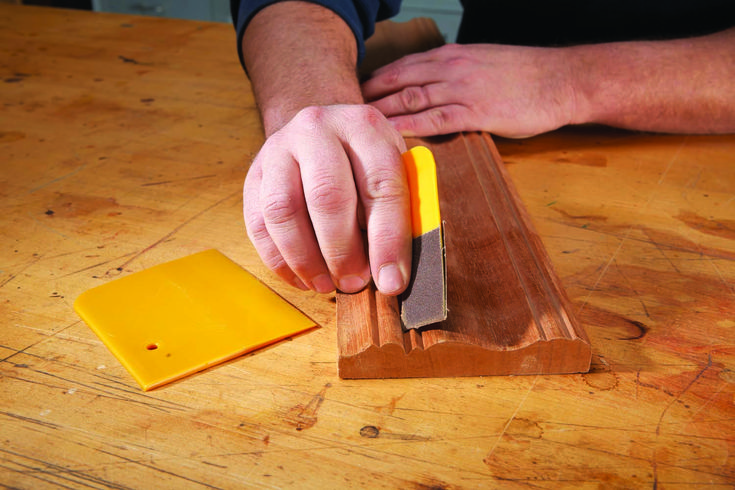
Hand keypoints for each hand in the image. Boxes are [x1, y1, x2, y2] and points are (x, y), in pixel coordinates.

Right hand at [243, 104, 411, 294]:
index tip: (391, 281)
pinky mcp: (255, 173)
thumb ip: (400, 213)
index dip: (388, 240)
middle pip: (327, 196)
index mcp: (364, 126)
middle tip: (354, 283)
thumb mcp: (395, 170)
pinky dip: (278, 260)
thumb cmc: (365, 161)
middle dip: (342, 251)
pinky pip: (258, 223)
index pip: (380, 185)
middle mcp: (317, 129)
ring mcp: (279, 148)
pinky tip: (301, 278)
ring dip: (305, 259)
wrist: (321, 130)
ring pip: (283, 210)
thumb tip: (394, 273)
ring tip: (326, 284)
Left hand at [362, 43, 576, 138]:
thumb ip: (454, 75)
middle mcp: (452, 67)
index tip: (354, 95)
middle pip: (398, 79)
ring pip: (412, 97)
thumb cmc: (526, 75)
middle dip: (367, 96)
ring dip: (381, 111)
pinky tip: (392, 136)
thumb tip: (429, 90)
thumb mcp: (483, 64)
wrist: (564, 79)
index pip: (402, 65)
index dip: (375, 81)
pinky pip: (437, 119)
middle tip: (342, 113)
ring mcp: (464, 88)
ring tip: (356, 127)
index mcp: (451, 56)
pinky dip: (411, 127)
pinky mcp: (478, 111)